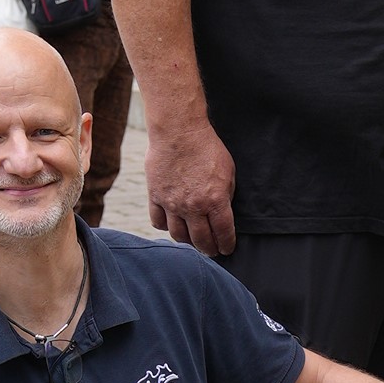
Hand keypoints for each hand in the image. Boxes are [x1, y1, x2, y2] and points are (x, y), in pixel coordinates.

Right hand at [145, 114, 236, 257]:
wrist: (178, 132)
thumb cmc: (207, 148)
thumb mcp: (228, 171)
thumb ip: (226, 194)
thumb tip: (223, 211)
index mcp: (215, 201)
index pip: (223, 233)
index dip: (227, 244)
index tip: (227, 249)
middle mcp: (193, 207)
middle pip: (201, 240)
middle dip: (209, 249)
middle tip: (212, 251)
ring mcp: (172, 204)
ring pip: (178, 235)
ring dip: (187, 241)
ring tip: (192, 240)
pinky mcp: (155, 197)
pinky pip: (158, 222)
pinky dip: (165, 227)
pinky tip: (172, 225)